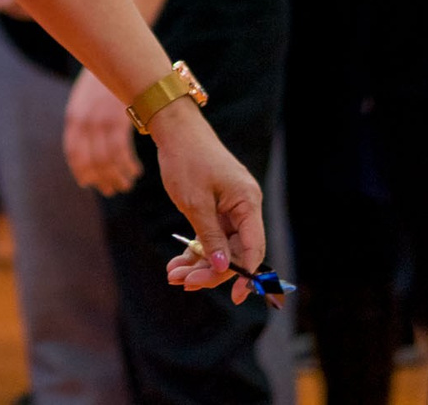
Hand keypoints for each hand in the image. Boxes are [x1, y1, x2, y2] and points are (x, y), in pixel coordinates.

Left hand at [63, 68, 142, 195]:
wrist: (116, 53)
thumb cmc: (104, 80)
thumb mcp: (87, 99)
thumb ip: (85, 121)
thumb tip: (91, 147)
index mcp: (74, 117)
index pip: (73, 152)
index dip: (81, 171)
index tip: (89, 183)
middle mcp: (84, 122)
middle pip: (90, 162)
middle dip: (102, 179)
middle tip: (113, 189)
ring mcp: (100, 121)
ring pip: (106, 162)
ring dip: (117, 177)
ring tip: (126, 183)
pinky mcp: (119, 120)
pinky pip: (121, 153)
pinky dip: (128, 166)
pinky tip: (135, 170)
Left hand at [151, 101, 266, 301]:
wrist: (174, 130)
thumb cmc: (186, 160)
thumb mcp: (195, 202)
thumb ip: (210, 236)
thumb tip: (223, 268)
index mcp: (247, 203)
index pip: (254, 248)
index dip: (246, 275)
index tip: (235, 297)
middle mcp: (243, 207)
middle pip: (235, 251)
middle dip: (211, 271)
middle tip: (184, 284)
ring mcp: (229, 208)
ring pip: (220, 246)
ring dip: (198, 263)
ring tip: (174, 277)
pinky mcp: (215, 208)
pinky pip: (209, 236)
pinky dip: (194, 249)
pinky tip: (177, 264)